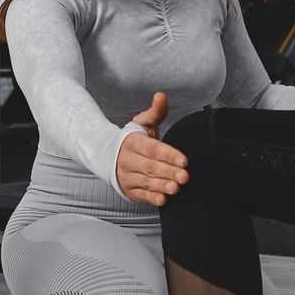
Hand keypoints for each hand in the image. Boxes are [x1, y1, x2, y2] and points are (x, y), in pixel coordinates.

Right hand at [116, 92, 188, 206]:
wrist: (109, 156)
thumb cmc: (134, 139)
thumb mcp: (142, 123)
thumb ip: (155, 112)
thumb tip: (162, 95)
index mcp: (133, 142)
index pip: (153, 149)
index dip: (169, 155)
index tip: (184, 160)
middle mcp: (127, 160)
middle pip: (150, 167)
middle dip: (168, 172)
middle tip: (185, 176)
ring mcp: (127, 176)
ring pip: (146, 182)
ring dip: (162, 186)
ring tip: (176, 187)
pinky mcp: (129, 190)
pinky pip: (141, 195)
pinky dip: (152, 198)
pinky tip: (163, 199)